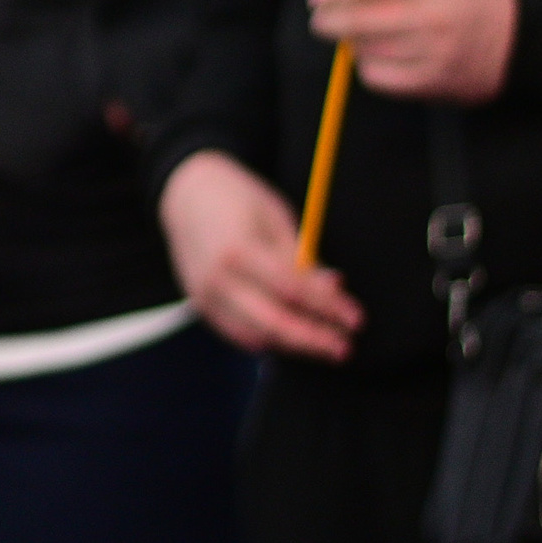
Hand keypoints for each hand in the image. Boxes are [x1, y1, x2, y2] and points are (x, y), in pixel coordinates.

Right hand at [159, 150, 361, 360]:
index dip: (328, 307)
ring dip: (293, 344)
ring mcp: (204, 295)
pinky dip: (267, 339)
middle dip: (313, 339)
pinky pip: (238, 333)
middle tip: (344, 347)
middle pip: (273, 322)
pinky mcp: (200, 304)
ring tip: (322, 343)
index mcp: (238, 249)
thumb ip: (300, 257)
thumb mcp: (275, 217)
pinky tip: (291, 336)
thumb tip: (333, 289)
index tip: (356, 318)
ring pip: (255, 335)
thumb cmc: (239, 200)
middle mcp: (217, 278)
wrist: (185, 195)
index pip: (292, 290)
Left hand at [308, 0, 517, 104]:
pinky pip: (379, 77)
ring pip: (366, 49)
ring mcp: (434, 52)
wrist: (524, 42)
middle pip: (361, 19)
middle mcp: (434, 17)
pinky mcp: (434, 82)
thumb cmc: (474, 0)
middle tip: (318, 20)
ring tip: (356, 36)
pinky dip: (367, 67)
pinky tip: (373, 58)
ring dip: (351, 43)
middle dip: (329, 19)